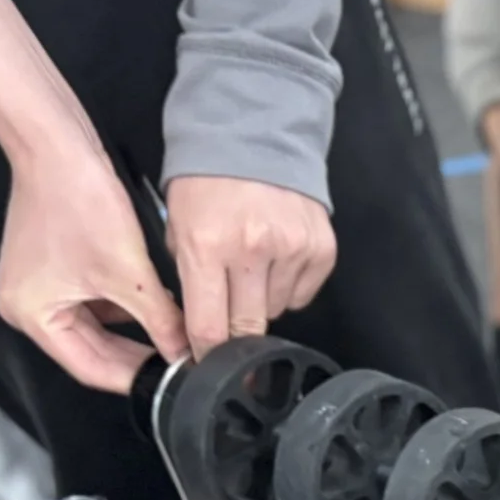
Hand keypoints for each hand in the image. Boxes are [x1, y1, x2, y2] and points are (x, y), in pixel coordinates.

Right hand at [0, 139, 187, 389]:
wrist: (59, 147)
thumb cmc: (78, 201)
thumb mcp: (129, 274)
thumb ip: (160, 322)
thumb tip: (184, 353)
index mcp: (32, 315)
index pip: (90, 369)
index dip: (134, 378)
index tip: (171, 383)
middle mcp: (26, 306)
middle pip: (91, 351)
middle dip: (137, 357)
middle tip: (179, 364)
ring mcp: (38, 287)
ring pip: (96, 327)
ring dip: (134, 332)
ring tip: (174, 336)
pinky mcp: (53, 268)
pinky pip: (92, 302)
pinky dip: (123, 307)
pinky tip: (156, 308)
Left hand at [165, 175, 336, 352]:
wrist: (255, 134)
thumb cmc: (208, 178)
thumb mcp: (178, 224)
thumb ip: (189, 276)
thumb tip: (200, 325)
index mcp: (208, 244)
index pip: (209, 325)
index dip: (205, 352)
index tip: (204, 364)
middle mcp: (254, 250)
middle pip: (248, 327)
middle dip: (234, 333)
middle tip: (226, 325)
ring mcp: (293, 250)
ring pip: (275, 311)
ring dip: (260, 302)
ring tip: (249, 269)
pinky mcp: (321, 249)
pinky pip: (301, 294)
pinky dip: (286, 287)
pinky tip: (274, 260)